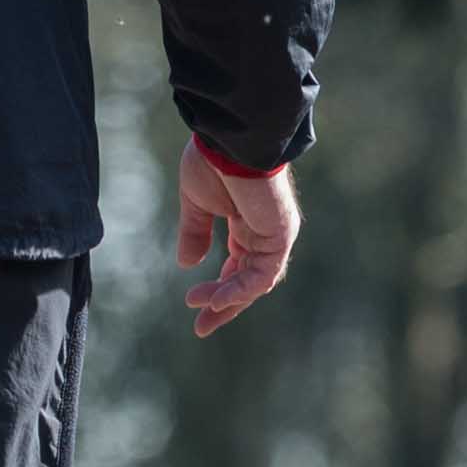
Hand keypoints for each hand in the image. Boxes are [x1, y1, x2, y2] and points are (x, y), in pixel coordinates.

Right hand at [175, 141, 298, 336]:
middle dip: (224, 306)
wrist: (231, 138)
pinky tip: (215, 298)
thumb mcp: (196, 202)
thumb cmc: (213, 160)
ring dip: (227, 300)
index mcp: (247, 224)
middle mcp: (264, 233)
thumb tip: (187, 265)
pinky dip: (237, 290)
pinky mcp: (280, 236)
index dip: (218, 290)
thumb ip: (194, 233)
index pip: (237, 267)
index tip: (193, 305)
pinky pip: (260, 275)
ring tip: (200, 309)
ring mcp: (275, 236)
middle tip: (202, 327)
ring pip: (254, 283)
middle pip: (248, 282)